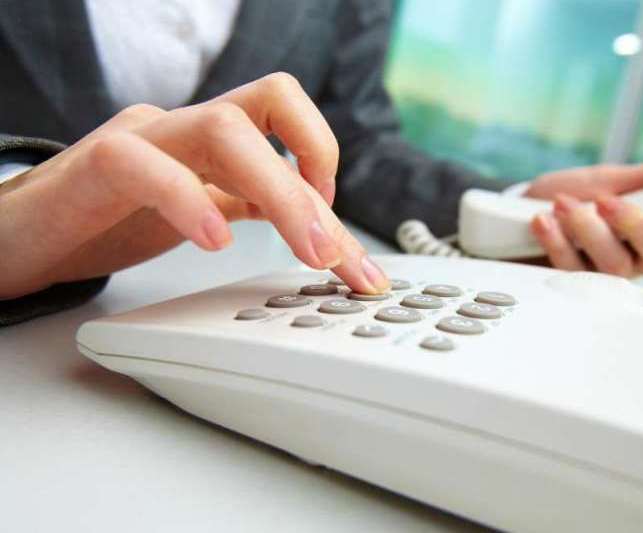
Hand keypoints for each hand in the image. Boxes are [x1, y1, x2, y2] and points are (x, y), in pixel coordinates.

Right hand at [0, 72, 389, 298]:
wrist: (23, 237)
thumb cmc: (109, 220)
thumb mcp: (202, 212)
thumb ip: (252, 205)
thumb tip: (318, 223)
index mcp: (212, 140)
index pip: (288, 124)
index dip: (327, 162)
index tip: (341, 234)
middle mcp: (183, 128)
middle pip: (270, 107)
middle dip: (317, 187)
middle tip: (338, 257)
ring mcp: (141, 139)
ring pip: (222, 127)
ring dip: (280, 192)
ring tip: (305, 251)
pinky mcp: (94, 166)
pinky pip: (143, 165)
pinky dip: (188, 200)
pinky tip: (214, 240)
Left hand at [524, 161, 642, 276]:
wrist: (516, 215)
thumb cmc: (570, 196)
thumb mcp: (608, 178)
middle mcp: (640, 257)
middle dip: (635, 224)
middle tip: (605, 200)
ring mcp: (609, 274)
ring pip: (616, 265)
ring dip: (586, 228)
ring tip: (563, 204)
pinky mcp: (576, 285)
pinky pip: (575, 271)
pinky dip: (557, 240)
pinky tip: (544, 221)